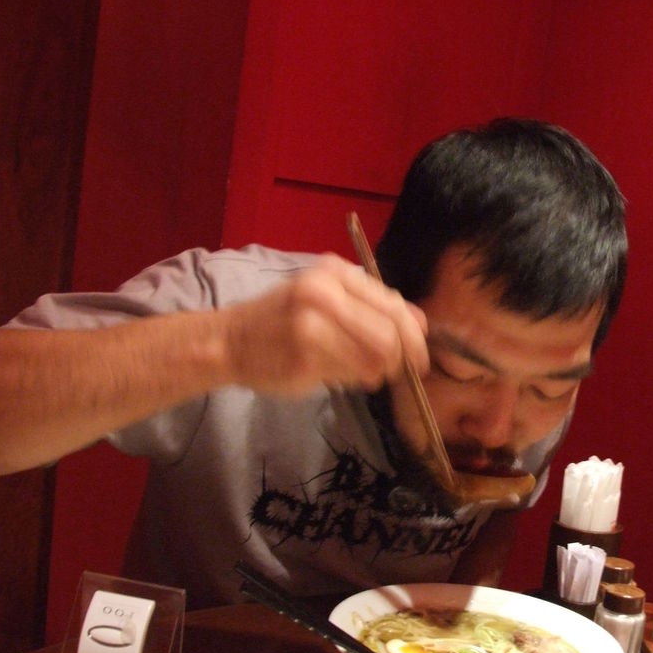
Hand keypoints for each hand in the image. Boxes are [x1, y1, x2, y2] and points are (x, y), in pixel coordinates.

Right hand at [221, 254, 427, 397]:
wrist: (230, 339)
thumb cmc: (284, 319)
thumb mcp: (326, 297)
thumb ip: (372, 306)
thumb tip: (422, 324)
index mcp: (335, 272)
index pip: (394, 306)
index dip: (414, 337)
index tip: (419, 357)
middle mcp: (324, 293)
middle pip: (390, 334)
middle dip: (401, 359)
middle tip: (397, 373)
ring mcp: (312, 324)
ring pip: (374, 358)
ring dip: (377, 373)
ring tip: (366, 374)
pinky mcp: (304, 356)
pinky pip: (350, 375)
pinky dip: (354, 380)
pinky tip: (340, 376)